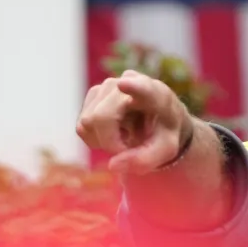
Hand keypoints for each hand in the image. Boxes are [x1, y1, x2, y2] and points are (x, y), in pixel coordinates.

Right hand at [77, 71, 193, 176]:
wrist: (158, 119)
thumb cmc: (163, 133)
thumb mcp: (165, 151)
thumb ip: (144, 160)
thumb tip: (112, 165)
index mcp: (156, 94)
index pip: (143, 88)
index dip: (133, 87)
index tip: (124, 84)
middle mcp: (128, 81)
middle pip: (101, 118)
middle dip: (109, 142)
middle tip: (128, 147)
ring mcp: (107, 86)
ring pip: (87, 123)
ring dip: (103, 140)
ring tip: (124, 134)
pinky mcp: (93, 94)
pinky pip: (82, 126)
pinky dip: (95, 137)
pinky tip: (113, 131)